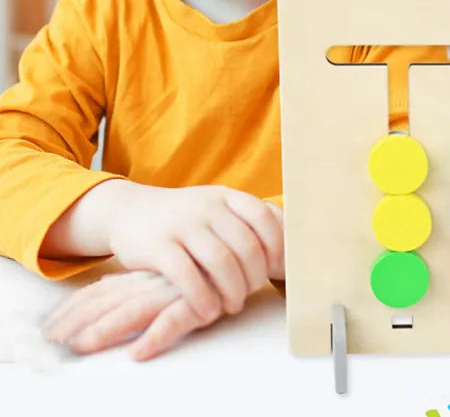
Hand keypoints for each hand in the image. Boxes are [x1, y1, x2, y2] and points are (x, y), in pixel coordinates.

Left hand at [43, 270, 211, 359]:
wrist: (249, 248)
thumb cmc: (209, 267)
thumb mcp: (169, 275)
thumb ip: (140, 283)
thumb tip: (105, 290)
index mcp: (145, 275)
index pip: (101, 291)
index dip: (73, 309)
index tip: (49, 328)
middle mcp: (155, 280)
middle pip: (109, 300)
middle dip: (78, 322)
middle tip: (54, 342)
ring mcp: (176, 288)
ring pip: (135, 309)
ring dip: (107, 328)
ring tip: (83, 346)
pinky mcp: (201, 299)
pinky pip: (175, 319)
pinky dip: (156, 336)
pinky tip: (139, 352)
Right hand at [107, 184, 283, 323]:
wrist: (130, 211)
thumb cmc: (185, 218)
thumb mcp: (215, 207)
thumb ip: (245, 221)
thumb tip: (287, 248)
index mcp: (226, 196)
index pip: (264, 216)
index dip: (276, 244)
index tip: (276, 268)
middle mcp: (207, 207)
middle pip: (246, 245)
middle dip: (254, 276)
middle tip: (250, 292)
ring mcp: (182, 225)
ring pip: (220, 262)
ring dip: (232, 291)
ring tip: (231, 305)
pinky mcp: (158, 247)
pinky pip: (187, 276)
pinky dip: (203, 298)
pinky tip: (207, 311)